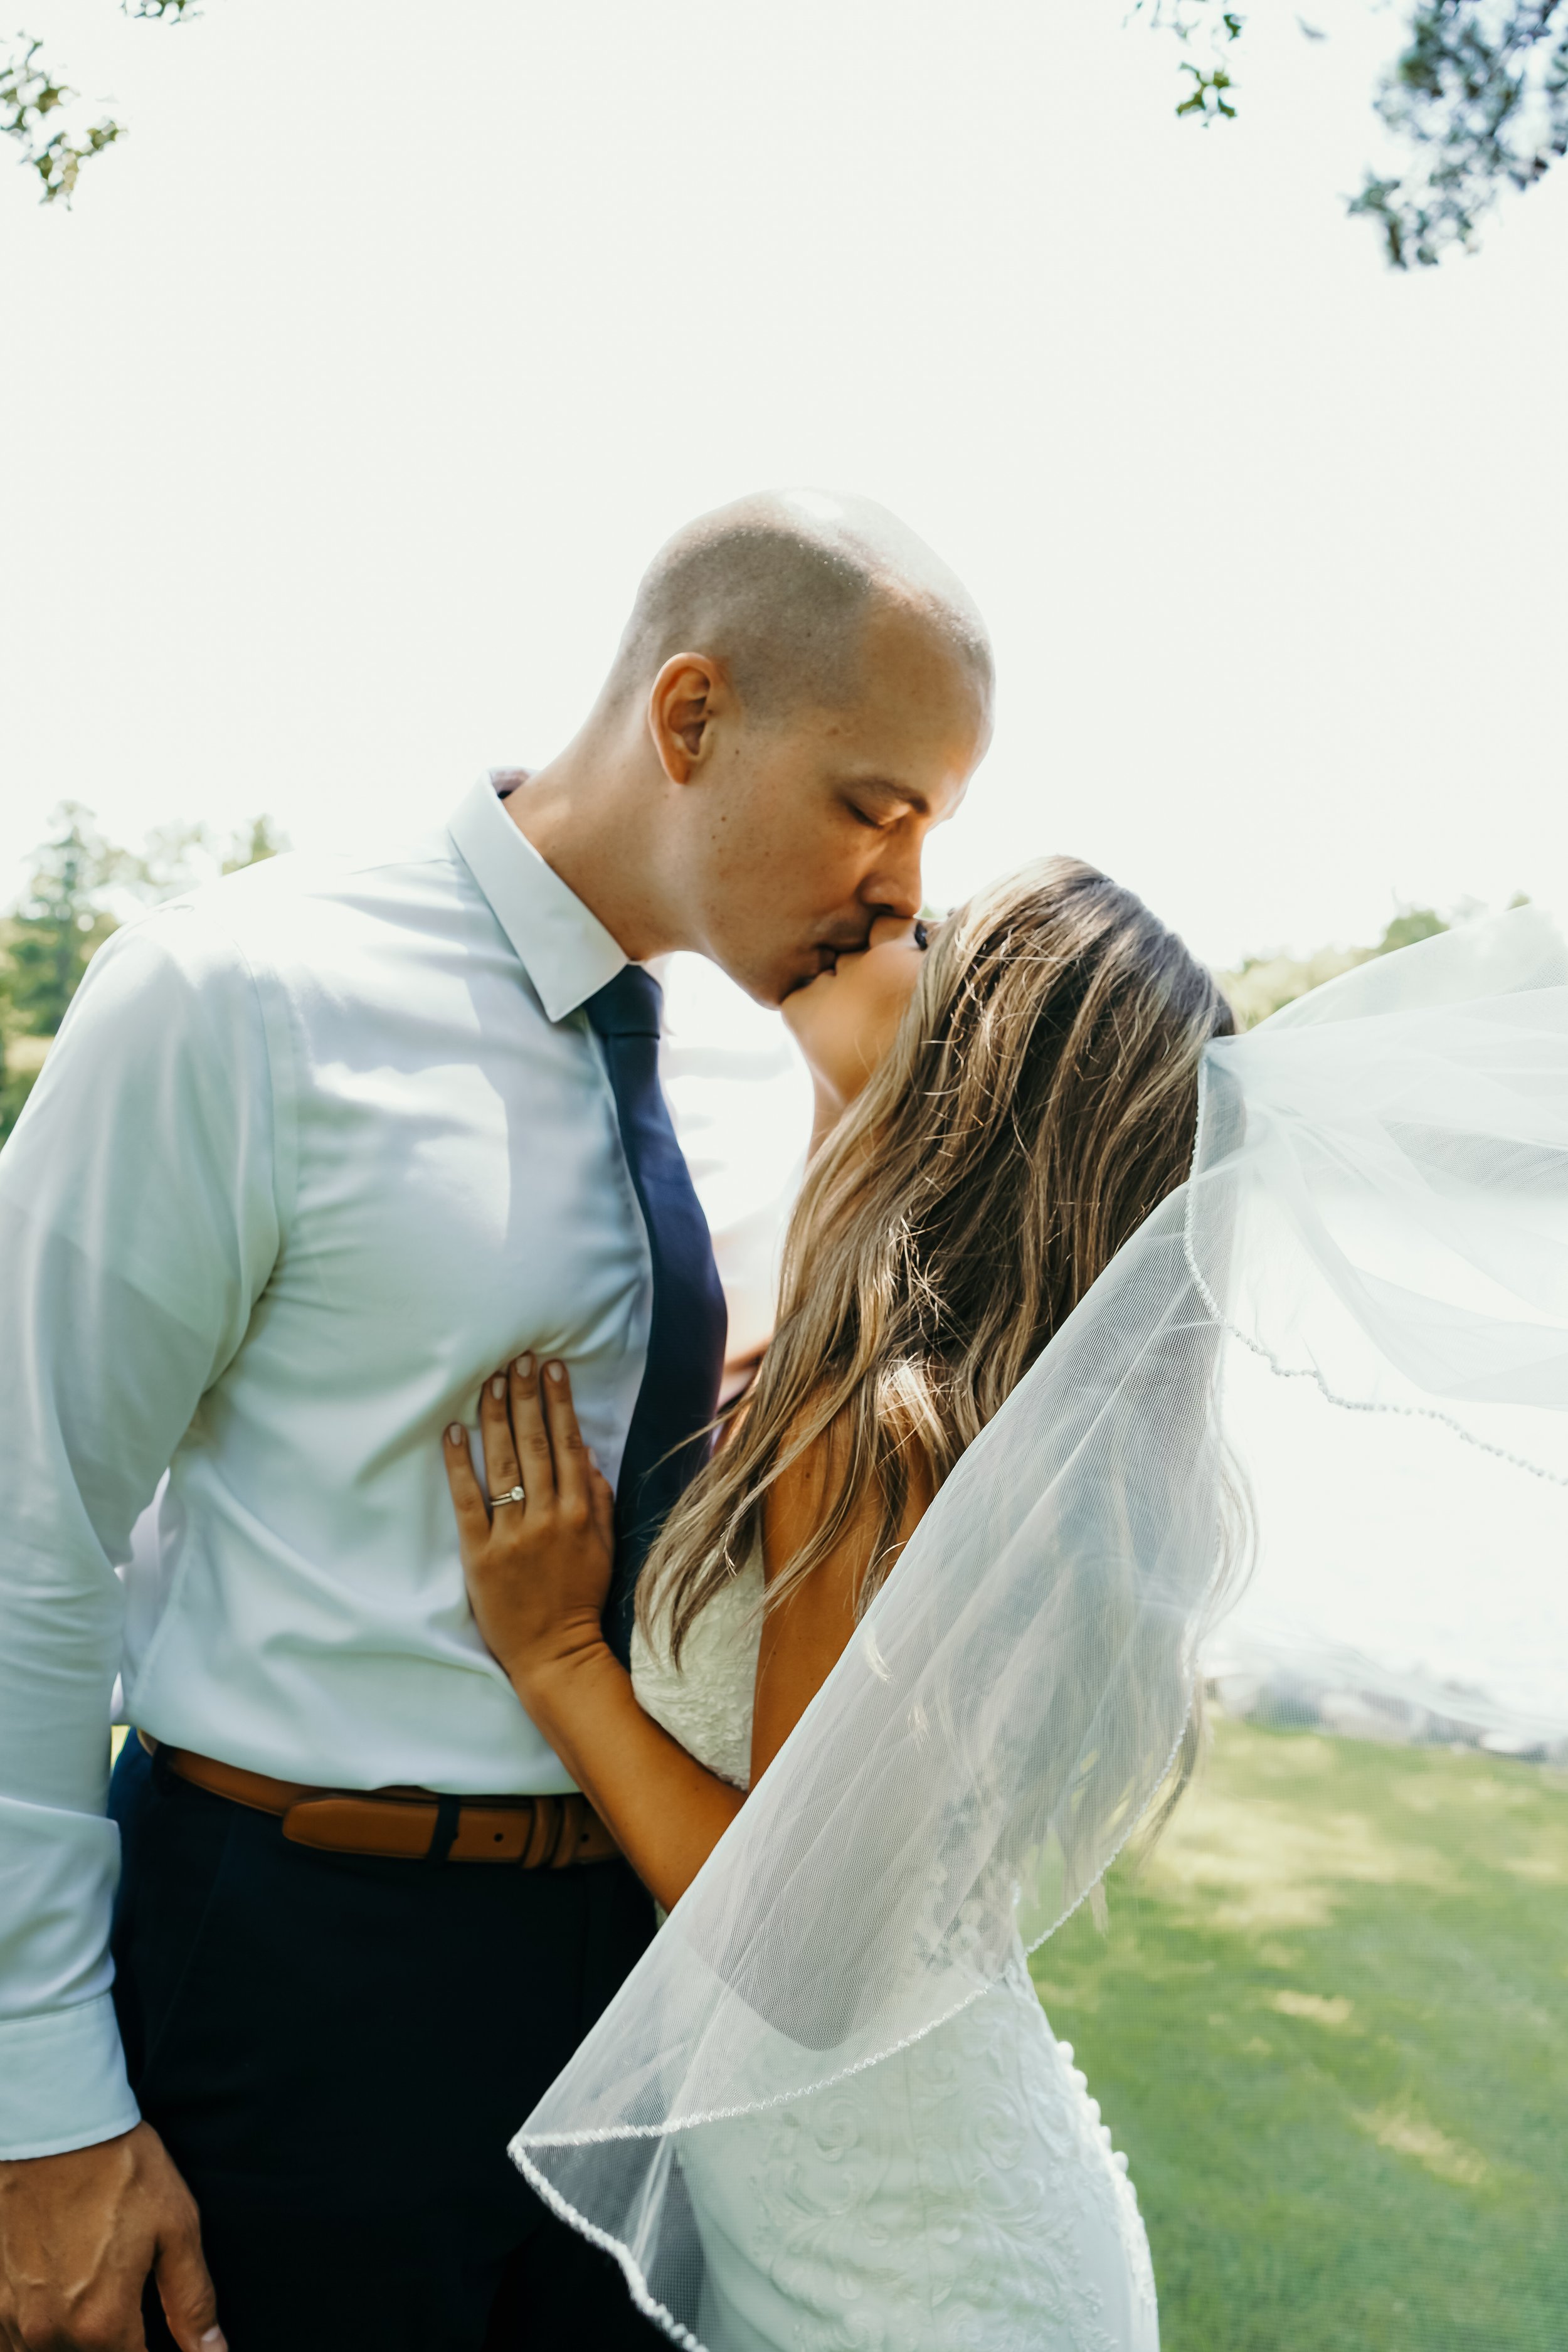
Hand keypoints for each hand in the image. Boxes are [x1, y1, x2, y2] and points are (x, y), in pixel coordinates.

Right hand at [0, 2123, 222, 2351]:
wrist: (54, 2125)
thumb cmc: (120, 2168)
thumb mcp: (176, 2227)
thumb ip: (191, 2301)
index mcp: (102, 2324)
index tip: (164, 2342)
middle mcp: (50, 2334)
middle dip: (118, 2350)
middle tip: (136, 2320)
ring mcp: (13, 2320)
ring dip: (79, 2347)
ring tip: (102, 2306)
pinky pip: (13, 2345)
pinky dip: (39, 2340)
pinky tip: (63, 2310)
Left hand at [444, 1354, 616, 1705]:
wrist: (554, 1652)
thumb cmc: (579, 1597)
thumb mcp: (603, 1546)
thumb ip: (598, 1499)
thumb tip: (585, 1453)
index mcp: (580, 1513)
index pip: (569, 1446)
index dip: (560, 1404)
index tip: (552, 1369)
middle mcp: (547, 1518)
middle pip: (536, 1445)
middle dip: (526, 1397)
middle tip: (518, 1359)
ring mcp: (512, 1535)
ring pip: (503, 1464)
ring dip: (495, 1417)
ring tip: (489, 1381)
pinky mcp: (480, 1554)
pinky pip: (468, 1500)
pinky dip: (460, 1464)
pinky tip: (455, 1432)